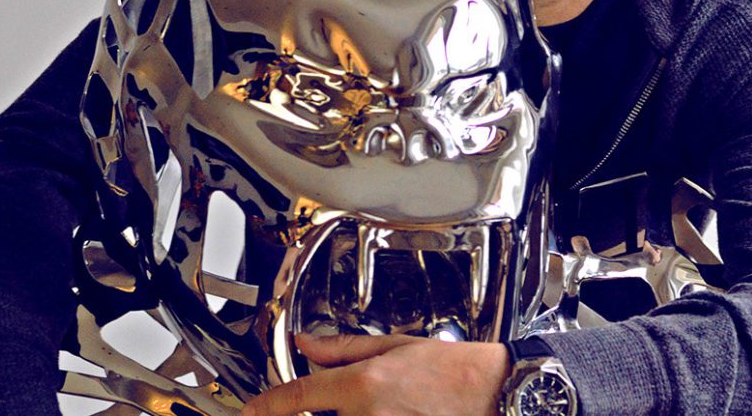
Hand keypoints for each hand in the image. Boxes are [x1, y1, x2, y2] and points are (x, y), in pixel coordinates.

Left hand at [239, 333, 508, 415]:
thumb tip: (306, 344)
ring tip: (353, 409)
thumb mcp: (395, 345)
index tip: (252, 411)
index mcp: (363, 384)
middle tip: (314, 408)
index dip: (265, 406)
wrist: (498, 394)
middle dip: (303, 415)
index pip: (295, 398)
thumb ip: (343, 348)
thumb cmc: (455, 370)